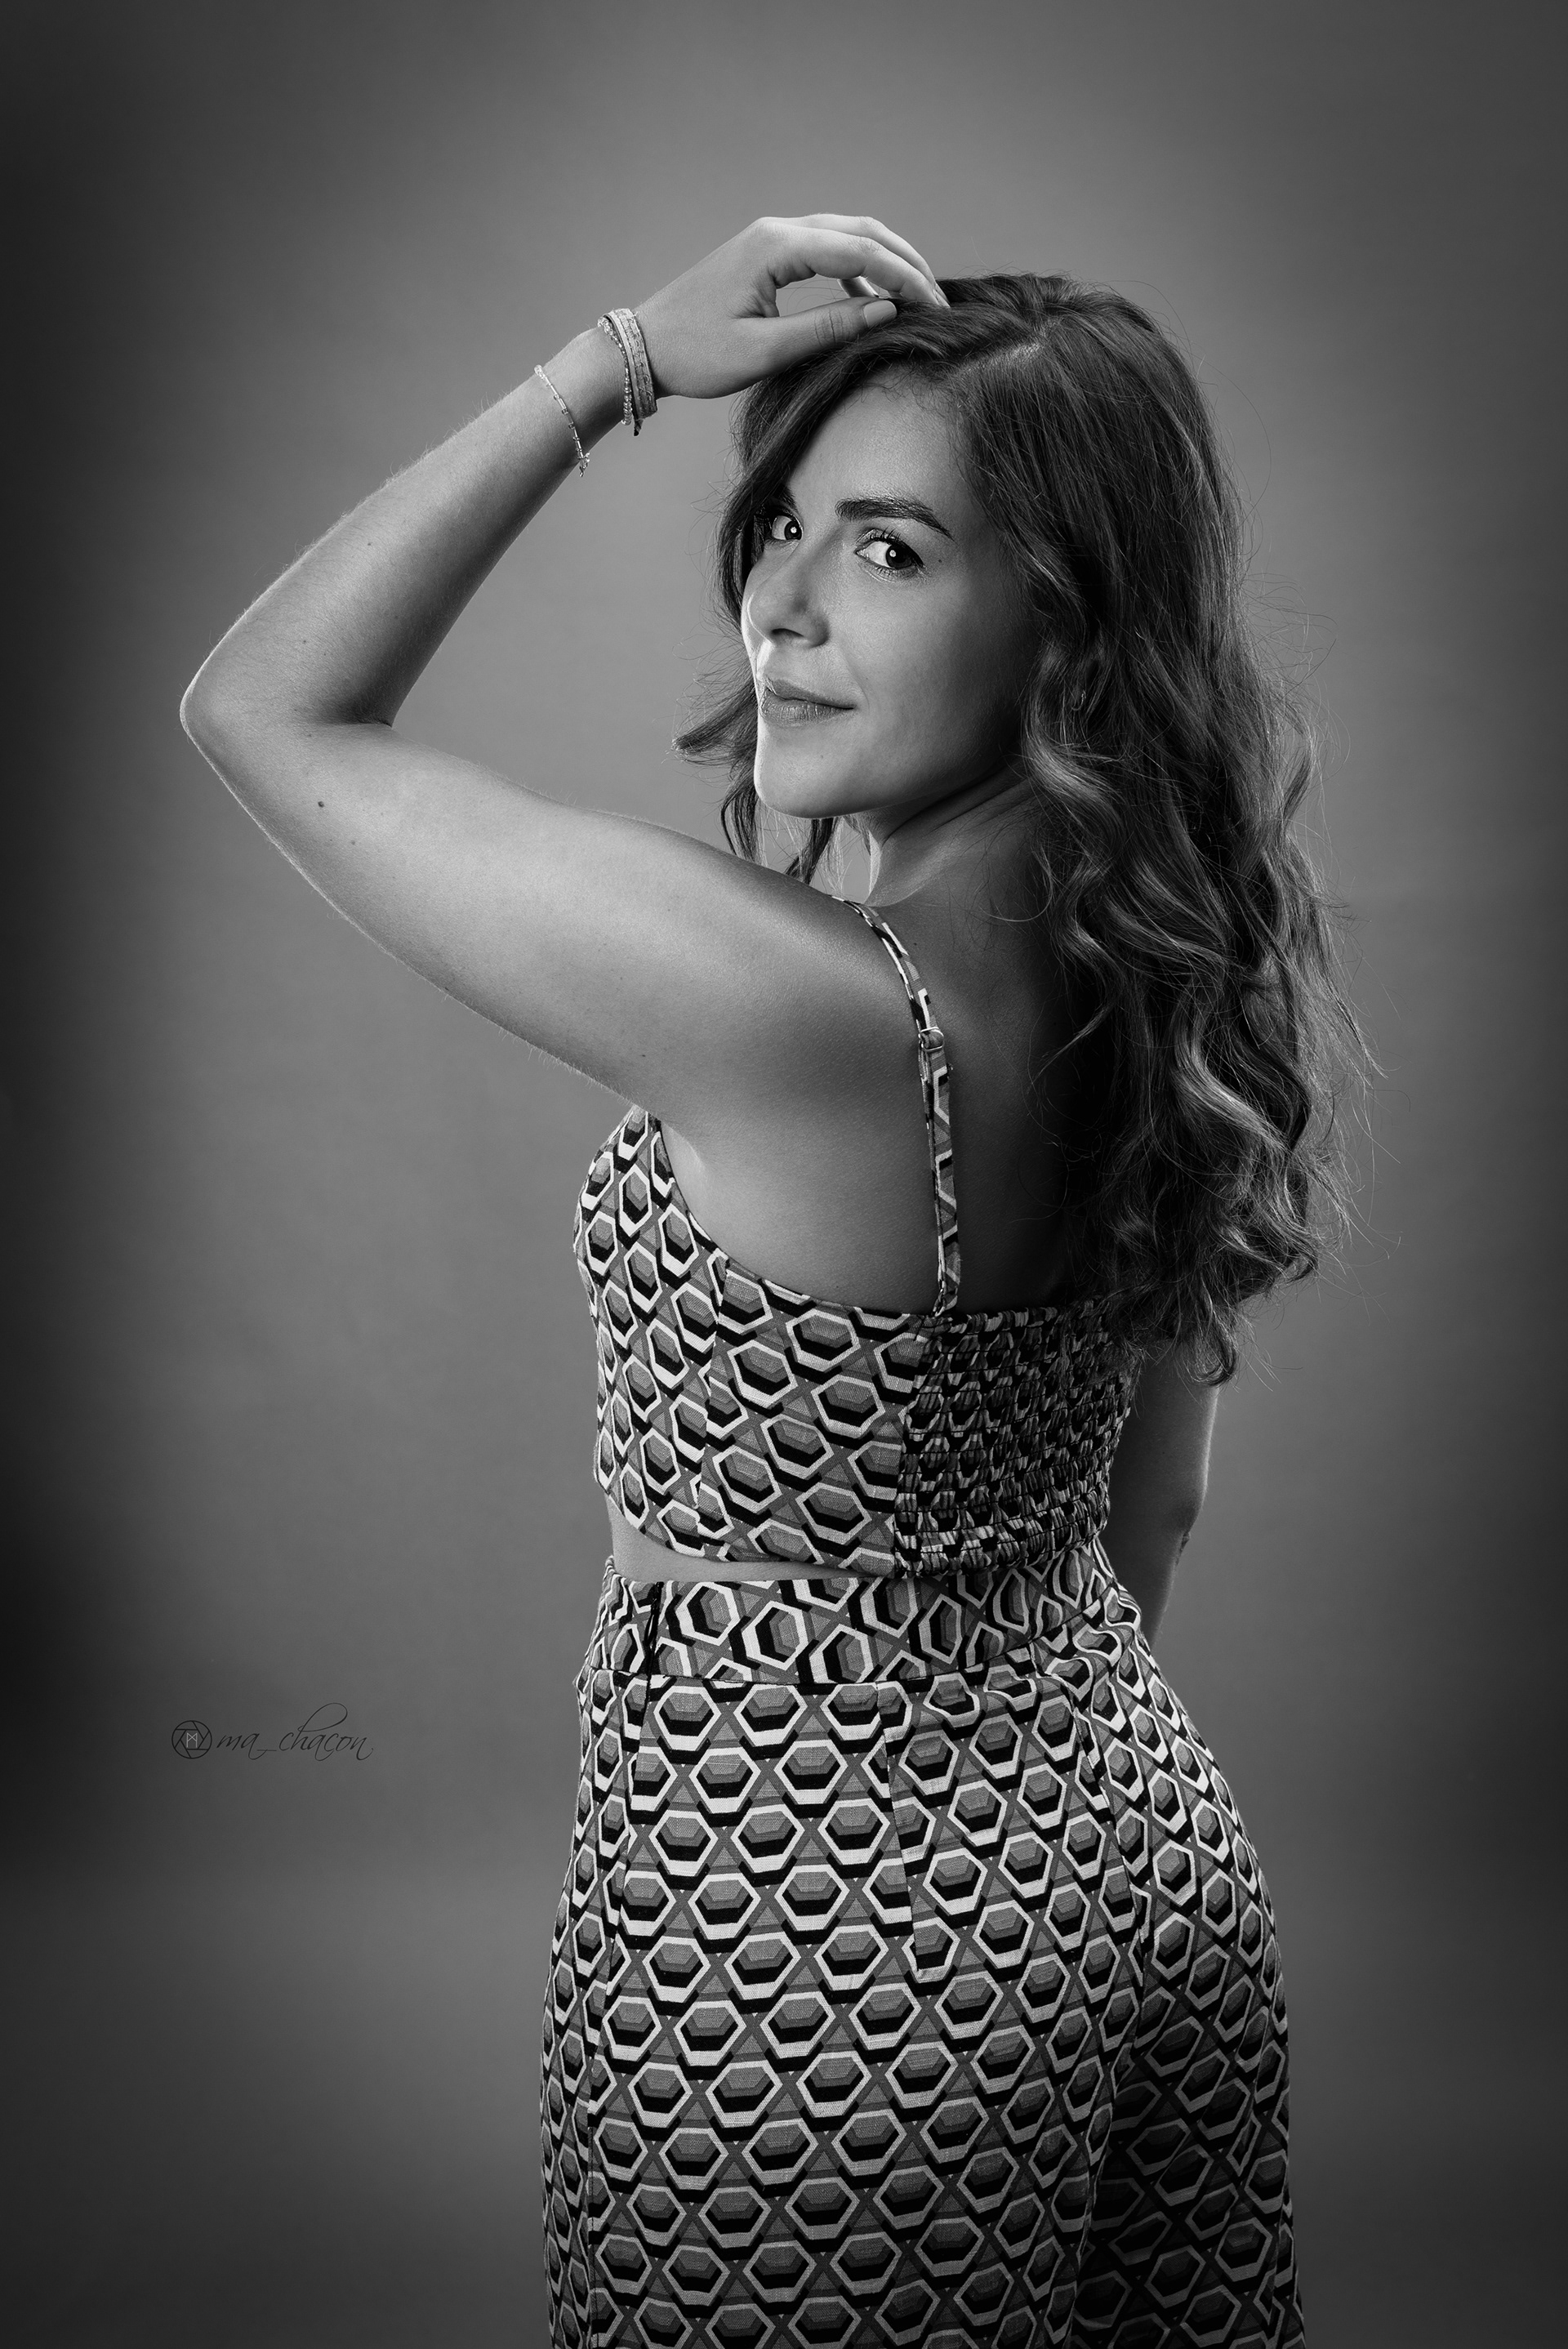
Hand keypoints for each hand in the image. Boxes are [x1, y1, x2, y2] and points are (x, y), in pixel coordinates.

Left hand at [635, 213, 946, 399]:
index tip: (936, 308)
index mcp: (777, 247)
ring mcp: (771, 237)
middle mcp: (777, 230)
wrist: (644, 346)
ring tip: (914, 296)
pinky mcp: (766, 253)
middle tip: (938, 299)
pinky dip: (856, 266)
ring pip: (846, 233)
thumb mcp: (766, 352)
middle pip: (861, 230)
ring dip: (884, 260)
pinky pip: (824, 248)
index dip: (905, 279)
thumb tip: (885, 310)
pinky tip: (870, 297)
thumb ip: (828, 329)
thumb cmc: (696, 354)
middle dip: (905, 261)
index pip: (861, 252)